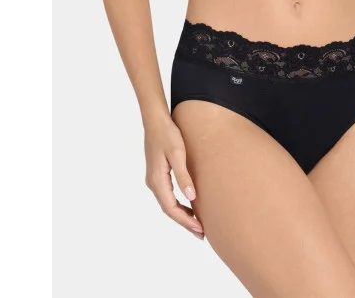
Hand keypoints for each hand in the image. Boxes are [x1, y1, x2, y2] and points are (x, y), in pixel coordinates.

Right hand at [144, 113, 203, 239]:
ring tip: (197, 224)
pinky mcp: (157, 174)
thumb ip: (184, 176)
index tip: (199, 229)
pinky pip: (167, 196)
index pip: (171, 208)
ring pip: (167, 204)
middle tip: (201, 233)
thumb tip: (192, 197)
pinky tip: (189, 204)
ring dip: (181, 214)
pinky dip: (177, 204)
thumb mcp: (177, 154)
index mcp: (157, 180)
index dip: (185, 221)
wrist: (155, 120)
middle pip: (169, 209)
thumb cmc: (167, 134)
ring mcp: (153, 179)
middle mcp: (153, 183)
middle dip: (184, 222)